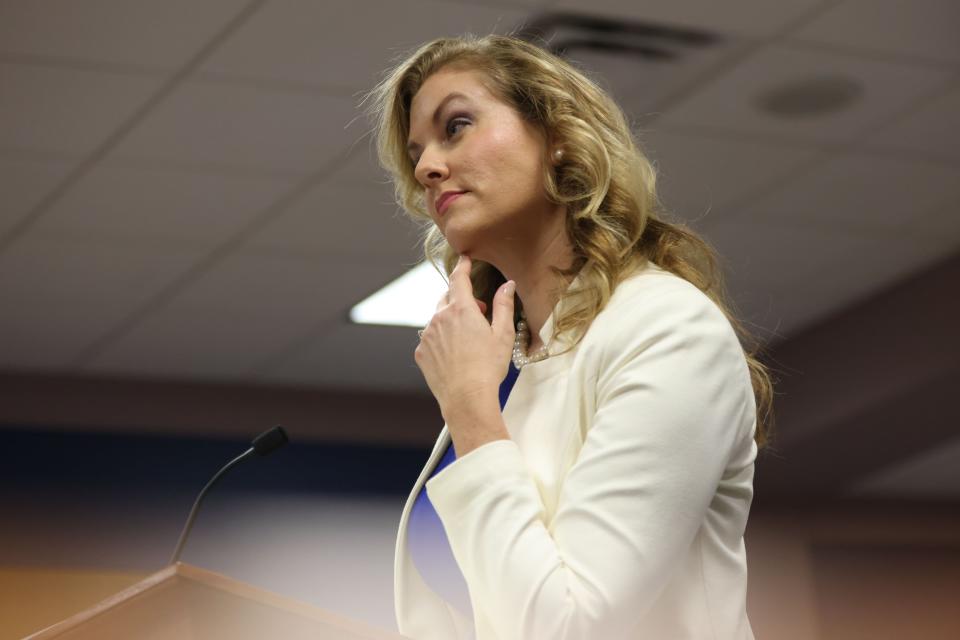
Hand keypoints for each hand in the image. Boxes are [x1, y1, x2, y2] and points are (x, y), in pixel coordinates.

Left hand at [415, 255, 515, 418]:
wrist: (466, 398)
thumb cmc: (488, 367)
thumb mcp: (502, 334)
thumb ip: (504, 305)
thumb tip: (507, 286)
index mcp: (461, 309)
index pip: (458, 278)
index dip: (462, 266)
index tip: (465, 259)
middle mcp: (439, 318)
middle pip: (448, 297)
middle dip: (462, 299)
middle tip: (479, 313)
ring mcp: (427, 335)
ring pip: (438, 318)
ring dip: (450, 320)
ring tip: (468, 339)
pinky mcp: (421, 352)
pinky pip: (431, 337)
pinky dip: (441, 339)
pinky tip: (456, 354)